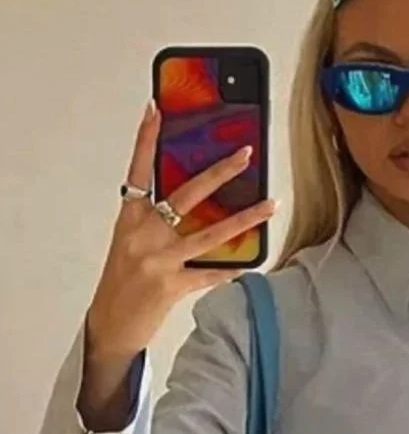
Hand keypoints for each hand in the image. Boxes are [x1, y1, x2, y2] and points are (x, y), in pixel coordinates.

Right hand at [86, 100, 277, 361]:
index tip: (156, 109)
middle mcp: (144, 234)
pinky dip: (232, 268)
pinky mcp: (173, 286)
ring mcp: (159, 260)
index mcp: (130, 219)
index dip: (146, 139)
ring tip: (271, 205)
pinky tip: (254, 261)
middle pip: (187, 195)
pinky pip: (211, 273)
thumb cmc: (123, 280)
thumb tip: (193, 200)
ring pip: (211, 233)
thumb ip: (156, 220)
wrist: (111, 324)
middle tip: (246, 154)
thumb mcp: (132, 242)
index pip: (139, 170)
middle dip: (220, 172)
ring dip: (246, 218)